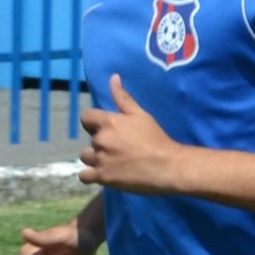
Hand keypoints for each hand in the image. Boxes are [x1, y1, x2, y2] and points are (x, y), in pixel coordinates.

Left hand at [79, 73, 188, 194]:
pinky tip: (104, 174)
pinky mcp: (103, 177)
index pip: (86, 118)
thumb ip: (123, 98)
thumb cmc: (157, 139)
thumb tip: (113, 78)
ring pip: (86, 157)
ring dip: (96, 159)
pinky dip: (91, 175)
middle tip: (121, 150)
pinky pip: (84, 176)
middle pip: (91, 140)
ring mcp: (101, 159)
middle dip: (102, 144)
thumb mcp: (142, 115)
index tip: (107, 131)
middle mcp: (101, 140)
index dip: (94, 124)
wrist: (169, 166)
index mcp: (109, 122)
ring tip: (113, 163)